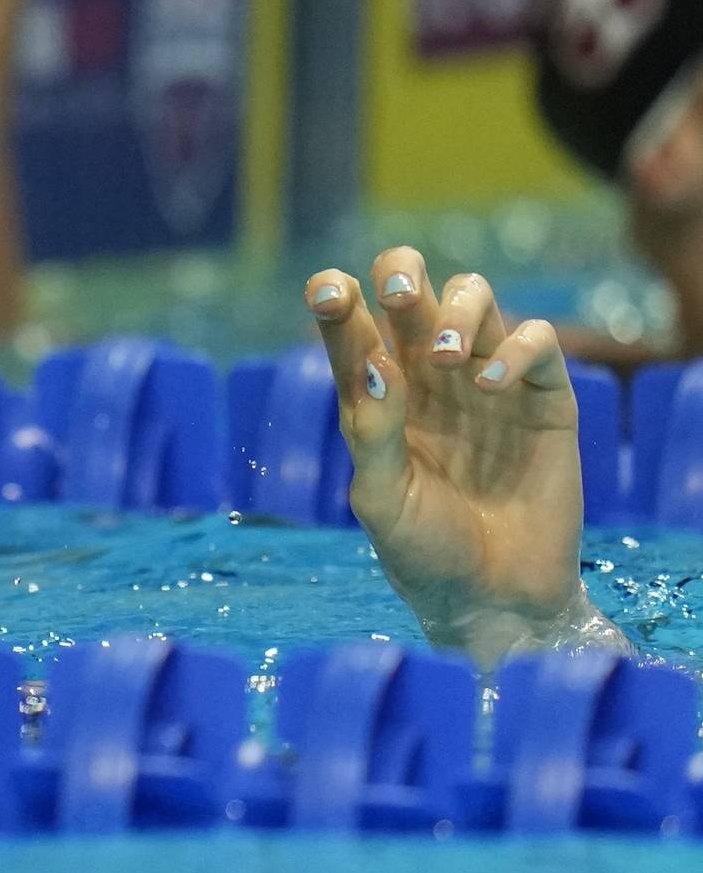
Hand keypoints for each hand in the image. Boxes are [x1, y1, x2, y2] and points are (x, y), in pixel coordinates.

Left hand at [304, 248, 620, 665]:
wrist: (494, 599)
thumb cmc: (424, 551)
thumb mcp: (383, 499)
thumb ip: (373, 431)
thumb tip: (376, 362)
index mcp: (376, 393)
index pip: (348, 324)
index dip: (334, 296)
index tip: (328, 293)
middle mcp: (428, 376)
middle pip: (413, 289)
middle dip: (402, 273)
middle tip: (395, 296)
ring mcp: (486, 381)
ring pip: (475, 296)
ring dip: (458, 307)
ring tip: (445, 356)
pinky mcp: (544, 400)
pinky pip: (537, 342)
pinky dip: (515, 347)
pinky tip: (489, 384)